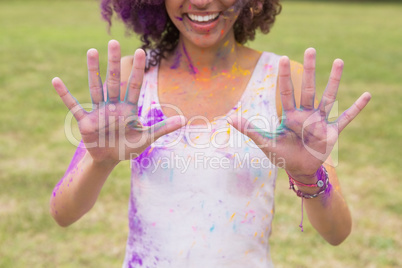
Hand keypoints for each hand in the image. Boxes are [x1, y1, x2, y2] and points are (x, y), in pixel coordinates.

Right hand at [52, 40, 185, 163]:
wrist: (110, 159)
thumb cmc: (128, 148)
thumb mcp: (147, 138)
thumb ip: (163, 128)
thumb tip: (185, 120)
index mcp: (129, 108)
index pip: (135, 84)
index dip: (138, 69)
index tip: (141, 51)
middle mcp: (114, 105)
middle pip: (115, 80)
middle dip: (115, 62)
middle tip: (114, 42)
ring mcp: (99, 111)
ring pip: (96, 87)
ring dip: (93, 70)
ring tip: (91, 51)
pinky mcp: (86, 122)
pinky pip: (74, 106)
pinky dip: (65, 95)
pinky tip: (56, 81)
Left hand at [228, 48, 370, 180]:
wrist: (298, 169)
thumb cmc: (281, 155)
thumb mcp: (265, 143)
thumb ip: (250, 131)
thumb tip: (230, 119)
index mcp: (289, 115)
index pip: (286, 91)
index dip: (285, 76)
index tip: (283, 57)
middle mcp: (305, 114)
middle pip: (308, 88)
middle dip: (310, 69)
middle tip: (311, 48)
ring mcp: (320, 121)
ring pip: (328, 97)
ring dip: (334, 80)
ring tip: (339, 61)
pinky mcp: (332, 132)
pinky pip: (346, 118)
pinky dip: (356, 108)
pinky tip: (366, 95)